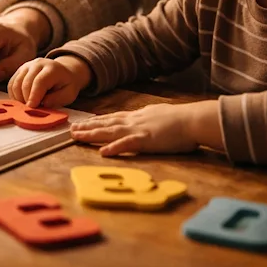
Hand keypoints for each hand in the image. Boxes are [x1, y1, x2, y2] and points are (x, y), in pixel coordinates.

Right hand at [7, 56, 92, 107]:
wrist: (63, 72)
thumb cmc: (66, 85)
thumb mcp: (69, 94)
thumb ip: (57, 99)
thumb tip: (42, 103)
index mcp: (52, 68)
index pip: (39, 82)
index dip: (34, 96)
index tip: (31, 108)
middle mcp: (38, 64)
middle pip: (25, 82)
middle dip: (26, 99)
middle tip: (30, 111)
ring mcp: (27, 66)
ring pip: (16, 84)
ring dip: (19, 99)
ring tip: (27, 107)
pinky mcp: (20, 71)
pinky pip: (11, 84)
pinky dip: (14, 95)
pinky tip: (21, 102)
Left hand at [70, 100, 220, 155]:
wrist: (194, 120)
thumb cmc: (183, 119)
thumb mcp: (161, 114)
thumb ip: (150, 118)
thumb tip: (145, 120)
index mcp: (139, 116)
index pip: (114, 118)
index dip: (97, 121)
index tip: (84, 122)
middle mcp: (135, 121)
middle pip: (106, 123)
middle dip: (88, 127)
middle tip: (72, 129)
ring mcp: (139, 130)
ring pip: (110, 132)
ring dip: (92, 134)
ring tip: (77, 137)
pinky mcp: (146, 140)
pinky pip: (127, 144)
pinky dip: (114, 147)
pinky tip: (102, 151)